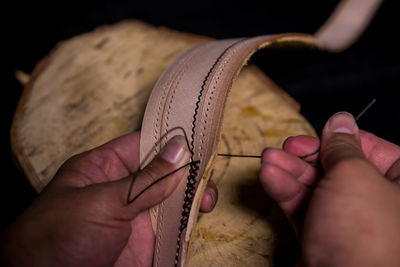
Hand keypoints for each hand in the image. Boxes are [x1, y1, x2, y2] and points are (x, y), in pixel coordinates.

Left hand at [0, 132, 216, 266]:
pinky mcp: (146, 244)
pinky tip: (198, 219)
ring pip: (173, 201)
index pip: (143, 144)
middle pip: (164, 173)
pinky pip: (173, 230)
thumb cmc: (56, 237)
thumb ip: (145, 181)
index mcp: (105, 168)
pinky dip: (189, 225)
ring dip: (192, 199)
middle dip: (187, 174)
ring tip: (207, 202)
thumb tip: (178, 150)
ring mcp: (135, 217)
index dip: (170, 140)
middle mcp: (123, 190)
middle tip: (204, 180)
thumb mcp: (102, 202)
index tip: (197, 139)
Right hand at [260, 112, 399, 265]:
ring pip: (316, 186)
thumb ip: (342, 145)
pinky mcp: (324, 235)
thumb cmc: (362, 232)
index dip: (340, 139)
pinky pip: (305, 207)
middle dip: (306, 156)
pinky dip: (286, 192)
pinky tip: (270, 178)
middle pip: (337, 167)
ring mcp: (349, 221)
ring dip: (288, 171)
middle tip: (285, 148)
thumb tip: (340, 120)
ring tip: (268, 161)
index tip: (316, 135)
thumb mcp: (352, 174)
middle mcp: (377, 202)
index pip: (372, 149)